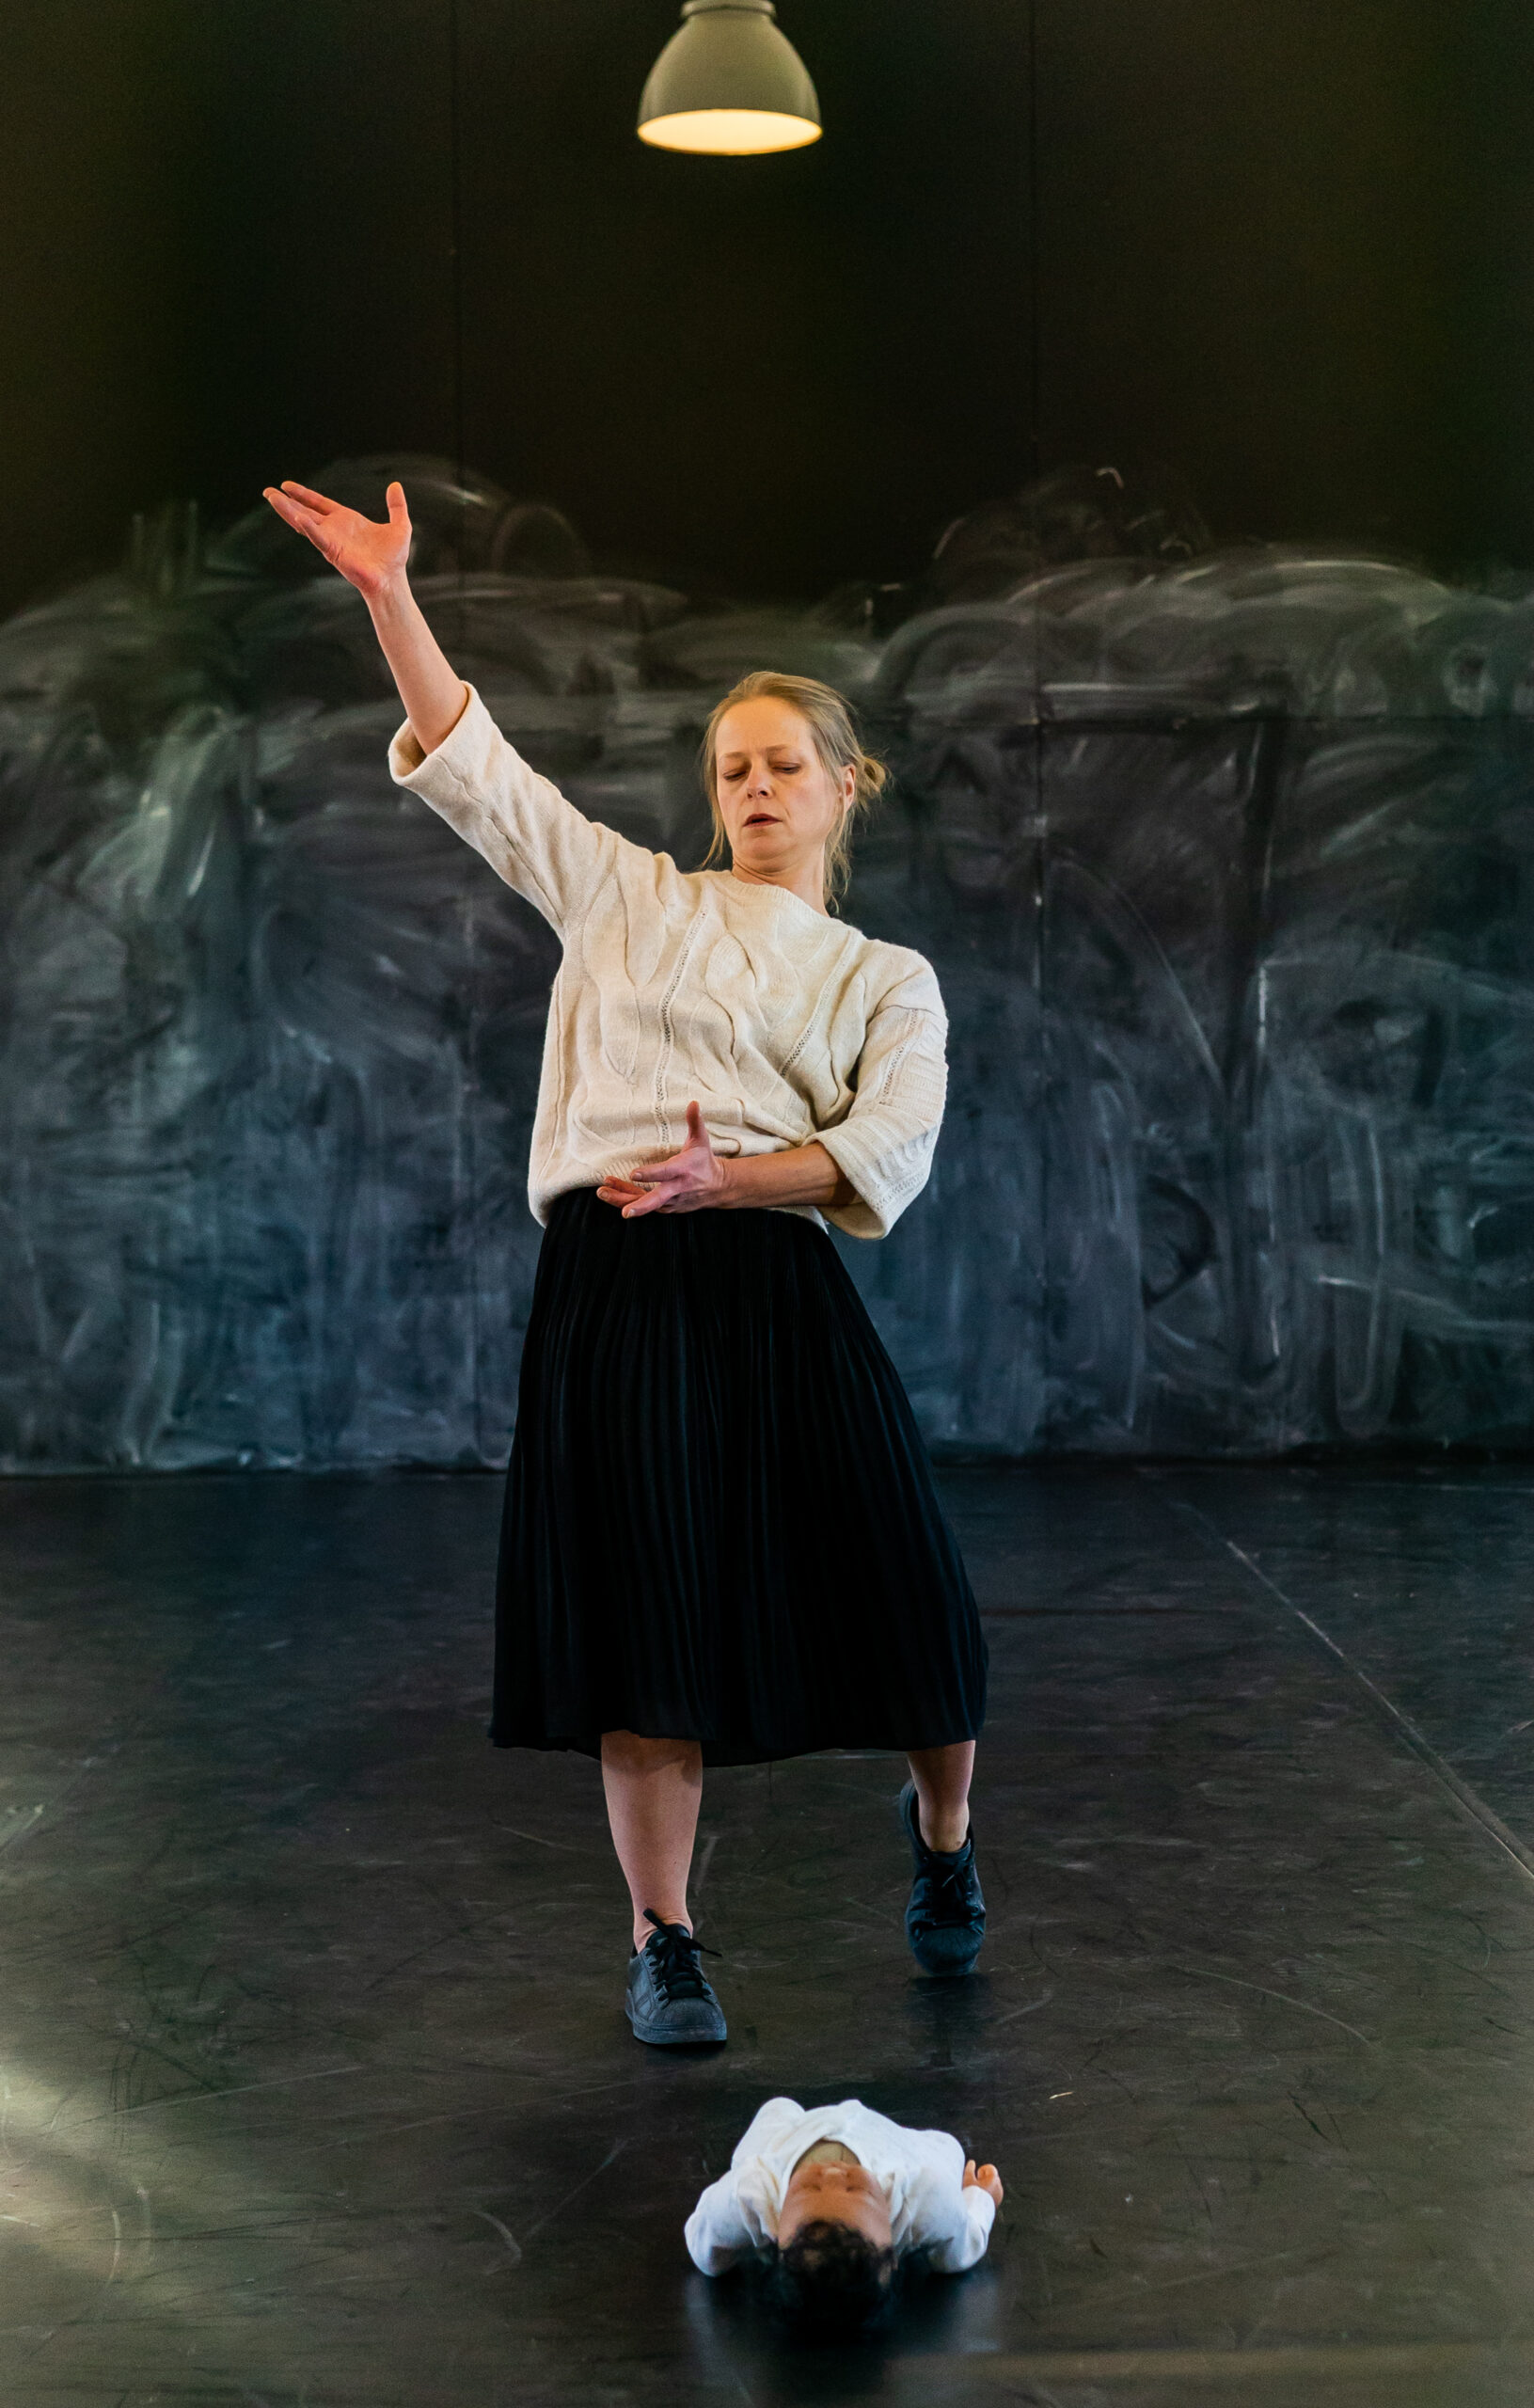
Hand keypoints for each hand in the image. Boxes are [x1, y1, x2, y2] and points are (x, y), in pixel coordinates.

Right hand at [262, 478, 411, 601]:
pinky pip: (318, 538)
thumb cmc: (393, 558)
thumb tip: (395, 485)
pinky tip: (298, 519)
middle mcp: (334, 530)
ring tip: (272, 498)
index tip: (286, 485)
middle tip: (267, 491)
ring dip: (288, 511)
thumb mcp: (400, 526)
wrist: (392, 580)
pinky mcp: (334, 553)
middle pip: (304, 512)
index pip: (318, 504)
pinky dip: (309, 528)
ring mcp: (331, 541)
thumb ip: (396, 506)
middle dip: (286, 502)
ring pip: (304, 523)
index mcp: (345, 520)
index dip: (303, 494)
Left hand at [596, 1103, 728, 1217]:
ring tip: (602, 1192)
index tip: (633, 1174)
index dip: (651, 1174)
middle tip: (625, 1212)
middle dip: (640, 1206)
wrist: (718, 1187)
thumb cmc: (704, 1161)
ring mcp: (670, 1201)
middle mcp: (677, 1188)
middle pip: (657, 1199)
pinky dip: (626, 1198)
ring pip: (645, 1204)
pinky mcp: (665, 1208)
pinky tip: (610, 1192)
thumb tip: (693, 1102)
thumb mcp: (701, 1140)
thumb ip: (695, 1122)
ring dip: (622, 1199)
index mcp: (684, 1170)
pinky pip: (644, 1205)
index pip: (666, 1172)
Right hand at [963, 2160, 1002, 2205]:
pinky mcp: (998, 2202)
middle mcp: (999, 2186)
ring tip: (979, 2191)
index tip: (977, 2176)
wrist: (975, 2213)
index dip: (982, 2170)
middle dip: (984, 2178)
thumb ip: (969, 2169)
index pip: (991, 2168)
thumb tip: (972, 2162)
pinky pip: (994, 2193)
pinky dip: (989, 2193)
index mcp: (993, 2179)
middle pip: (992, 2176)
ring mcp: (999, 2195)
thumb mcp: (967, 2180)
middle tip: (977, 2183)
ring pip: (993, 2185)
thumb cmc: (971, 2195)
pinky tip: (981, 2197)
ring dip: (987, 2185)